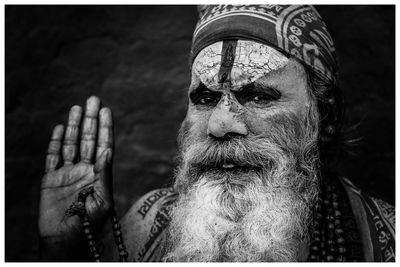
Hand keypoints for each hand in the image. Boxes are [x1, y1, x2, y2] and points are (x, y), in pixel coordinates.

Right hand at [38, 96, 113, 259]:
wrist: (65, 241)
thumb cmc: (89, 225)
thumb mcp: (102, 201)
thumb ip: (104, 176)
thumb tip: (107, 152)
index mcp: (99, 175)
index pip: (103, 146)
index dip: (105, 128)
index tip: (107, 110)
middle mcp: (84, 170)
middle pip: (88, 140)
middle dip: (91, 120)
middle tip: (94, 99)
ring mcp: (67, 174)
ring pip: (72, 144)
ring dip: (75, 126)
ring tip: (78, 107)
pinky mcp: (51, 180)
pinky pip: (53, 157)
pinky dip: (56, 142)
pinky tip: (61, 128)